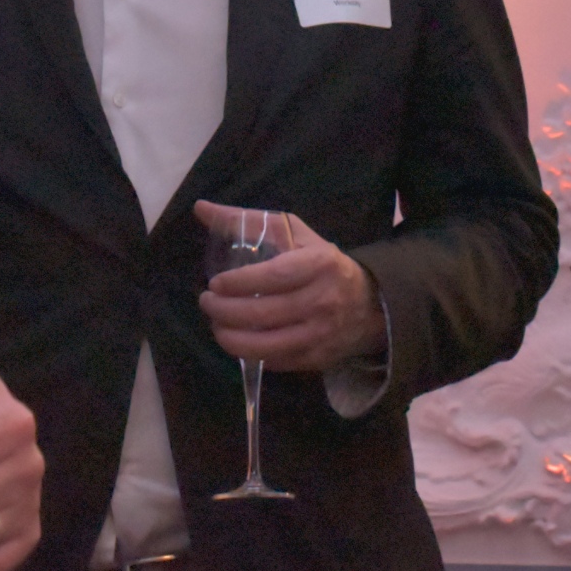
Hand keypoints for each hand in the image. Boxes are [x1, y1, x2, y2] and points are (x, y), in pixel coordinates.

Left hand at [194, 200, 385, 372]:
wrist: (370, 305)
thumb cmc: (322, 263)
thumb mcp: (294, 234)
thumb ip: (247, 220)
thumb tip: (201, 208)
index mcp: (319, 264)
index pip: (273, 277)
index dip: (239, 283)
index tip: (215, 283)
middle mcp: (321, 301)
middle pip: (263, 314)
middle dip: (224, 311)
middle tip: (206, 303)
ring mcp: (319, 334)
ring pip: (265, 346)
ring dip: (230, 338)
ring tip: (216, 324)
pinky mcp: (316, 359)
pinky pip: (274, 362)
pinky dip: (250, 354)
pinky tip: (238, 339)